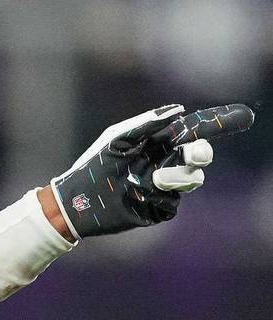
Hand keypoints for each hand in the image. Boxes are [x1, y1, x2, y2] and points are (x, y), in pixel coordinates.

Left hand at [50, 103, 253, 237]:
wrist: (75, 202)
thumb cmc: (93, 166)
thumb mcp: (118, 139)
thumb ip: (146, 123)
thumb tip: (179, 111)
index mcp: (158, 142)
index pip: (193, 131)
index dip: (217, 123)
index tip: (244, 116)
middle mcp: (165, 162)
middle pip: (200, 155)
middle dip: (202, 152)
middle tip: (193, 153)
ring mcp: (164, 186)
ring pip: (192, 179)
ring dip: (178, 177)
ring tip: (154, 179)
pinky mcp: (158, 208)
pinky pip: (174, 202)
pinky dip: (162, 197)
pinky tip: (142, 195)